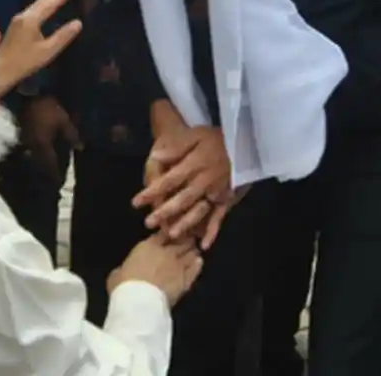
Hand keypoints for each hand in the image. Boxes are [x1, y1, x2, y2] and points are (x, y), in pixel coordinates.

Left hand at [0, 0, 81, 96]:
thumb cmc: (24, 62)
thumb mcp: (47, 51)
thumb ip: (63, 36)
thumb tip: (78, 23)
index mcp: (32, 20)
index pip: (50, 4)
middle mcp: (24, 16)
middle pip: (42, 0)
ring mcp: (19, 19)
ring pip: (36, 3)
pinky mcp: (16, 24)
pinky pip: (33, 7)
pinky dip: (42, 2)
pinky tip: (43, 3)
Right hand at [20, 96, 81, 183]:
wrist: (24, 95)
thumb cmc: (45, 107)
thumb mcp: (62, 119)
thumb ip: (71, 134)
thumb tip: (80, 148)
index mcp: (42, 145)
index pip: (50, 165)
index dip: (55, 175)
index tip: (59, 183)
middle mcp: (31, 147)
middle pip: (39, 164)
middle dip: (46, 172)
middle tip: (52, 178)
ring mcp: (23, 142)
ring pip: (33, 157)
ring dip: (40, 163)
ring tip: (46, 167)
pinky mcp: (20, 135)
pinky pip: (28, 149)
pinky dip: (35, 153)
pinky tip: (39, 153)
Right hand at [108, 234, 203, 306]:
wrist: (139, 303)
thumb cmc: (124, 286)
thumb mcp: (117, 274)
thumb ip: (124, 268)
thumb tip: (123, 271)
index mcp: (148, 247)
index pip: (163, 233)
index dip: (168, 232)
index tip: (170, 233)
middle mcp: (167, 252)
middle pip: (181, 240)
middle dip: (184, 239)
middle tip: (186, 239)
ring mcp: (179, 265)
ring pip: (191, 252)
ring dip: (192, 250)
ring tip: (192, 250)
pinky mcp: (186, 280)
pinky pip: (195, 268)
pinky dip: (197, 264)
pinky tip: (198, 261)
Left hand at [132, 125, 232, 247]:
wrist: (244, 142)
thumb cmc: (217, 138)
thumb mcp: (195, 135)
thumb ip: (176, 147)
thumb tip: (155, 156)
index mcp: (194, 164)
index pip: (169, 180)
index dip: (152, 191)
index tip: (136, 202)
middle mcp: (204, 181)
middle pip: (182, 199)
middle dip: (164, 212)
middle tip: (148, 223)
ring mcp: (217, 192)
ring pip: (198, 210)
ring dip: (185, 223)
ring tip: (171, 235)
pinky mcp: (227, 198)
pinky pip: (220, 216)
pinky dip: (213, 231)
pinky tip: (204, 245)